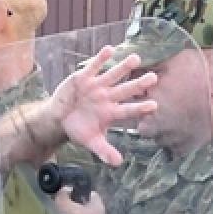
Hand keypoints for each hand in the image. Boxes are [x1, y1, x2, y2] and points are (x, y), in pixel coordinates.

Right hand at [46, 47, 157, 166]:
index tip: (153, 105)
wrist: (58, 118)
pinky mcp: (84, 78)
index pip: (128, 110)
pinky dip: (101, 59)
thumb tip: (117, 163)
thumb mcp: (89, 141)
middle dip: (138, 84)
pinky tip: (110, 50)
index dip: (139, 108)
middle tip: (153, 78)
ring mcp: (97, 86)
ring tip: (136, 58)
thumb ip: (103, 150)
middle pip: (125, 90)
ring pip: (113, 75)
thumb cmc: (78, 129)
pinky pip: (94, 67)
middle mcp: (108, 97)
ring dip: (124, 67)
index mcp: (111, 112)